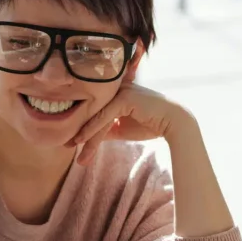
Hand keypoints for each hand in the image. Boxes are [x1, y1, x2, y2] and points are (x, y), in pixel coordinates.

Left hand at [71, 80, 186, 164]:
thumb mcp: (122, 128)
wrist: (174, 123)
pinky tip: (84, 142)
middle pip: (93, 112)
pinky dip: (93, 130)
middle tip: (67, 146)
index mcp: (114, 92)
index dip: (82, 126)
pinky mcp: (124, 98)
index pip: (94, 110)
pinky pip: (104, 117)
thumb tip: (89, 139)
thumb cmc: (151, 124)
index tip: (72, 142)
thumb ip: (106, 129)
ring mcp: (119, 91)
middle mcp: (115, 88)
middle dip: (80, 130)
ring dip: (86, 136)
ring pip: (97, 116)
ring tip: (78, 152)